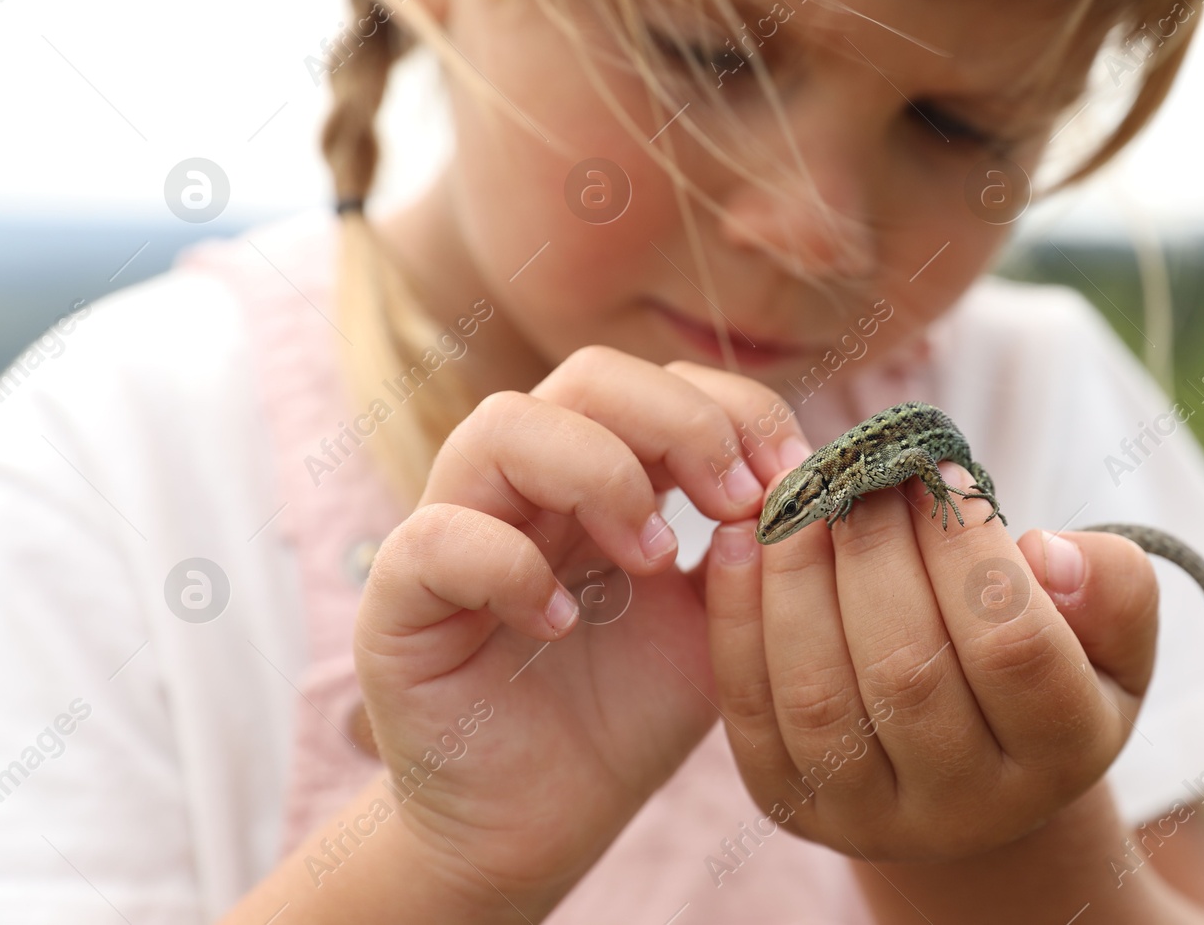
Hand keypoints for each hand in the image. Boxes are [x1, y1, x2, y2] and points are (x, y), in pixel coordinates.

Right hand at [352, 347, 806, 911]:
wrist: (540, 828)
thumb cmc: (625, 717)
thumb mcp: (718, 627)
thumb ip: (755, 552)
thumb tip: (804, 481)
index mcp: (605, 475)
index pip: (662, 381)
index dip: (734, 410)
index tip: (791, 480)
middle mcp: (527, 484)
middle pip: (588, 375)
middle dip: (678, 424)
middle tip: (734, 505)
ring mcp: (455, 528)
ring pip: (503, 426)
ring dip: (600, 478)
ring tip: (653, 561)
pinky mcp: (399, 599)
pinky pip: (437, 536)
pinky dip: (509, 568)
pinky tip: (561, 625)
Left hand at [705, 460, 1160, 861]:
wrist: (974, 767)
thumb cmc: (1053, 666)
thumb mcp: (1113, 633)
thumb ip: (1112, 587)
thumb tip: (1044, 553)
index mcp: (1062, 756)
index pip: (1013, 647)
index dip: (971, 549)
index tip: (942, 470)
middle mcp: (966, 808)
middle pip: (907, 671)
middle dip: (875, 548)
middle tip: (861, 469)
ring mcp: (869, 818)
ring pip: (819, 696)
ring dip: (798, 576)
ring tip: (801, 494)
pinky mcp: (791, 805)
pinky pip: (752, 710)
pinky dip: (738, 617)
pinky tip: (743, 541)